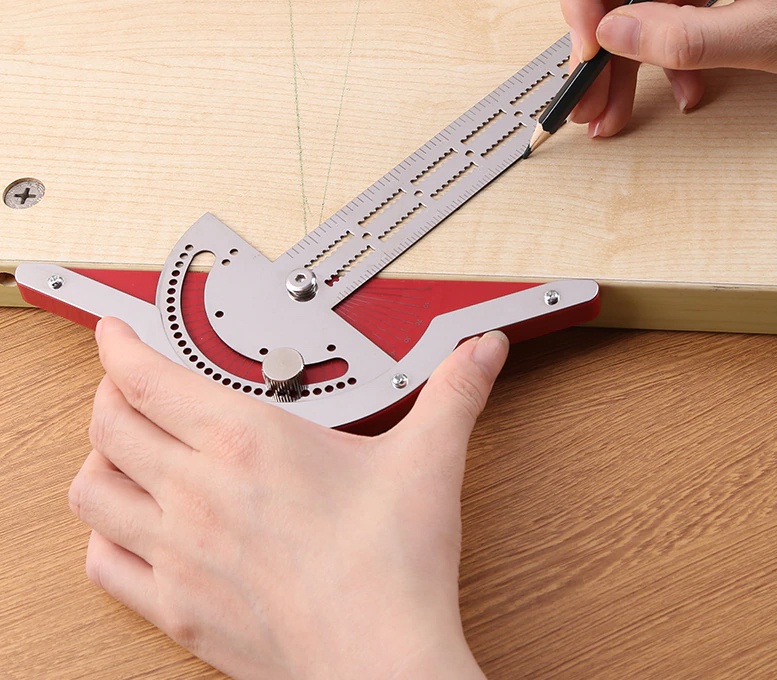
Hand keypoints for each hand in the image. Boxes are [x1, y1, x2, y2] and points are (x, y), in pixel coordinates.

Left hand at [69, 317, 507, 679]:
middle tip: (129, 381)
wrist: (380, 662)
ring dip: (99, 458)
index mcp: (247, 441)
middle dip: (110, 391)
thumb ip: (453, 392)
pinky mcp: (176, 609)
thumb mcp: (428, 458)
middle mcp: (198, 491)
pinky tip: (134, 525)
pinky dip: (105, 533)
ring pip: (94, 490)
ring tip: (127, 445)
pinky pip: (106, 563)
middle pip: (108, 424)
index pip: (148, 379)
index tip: (116, 332)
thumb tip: (480, 351)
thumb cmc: (392, 565)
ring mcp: (179, 554)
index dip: (120, 345)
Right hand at [561, 0, 776, 134]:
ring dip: (624, 57)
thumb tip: (610, 35)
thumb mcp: (767, 34)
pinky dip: (664, 53)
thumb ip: (682, 38)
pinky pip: (670, 11)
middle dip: (596, 39)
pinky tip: (677, 90)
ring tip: (612, 109)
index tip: (585, 50)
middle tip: (586, 95)